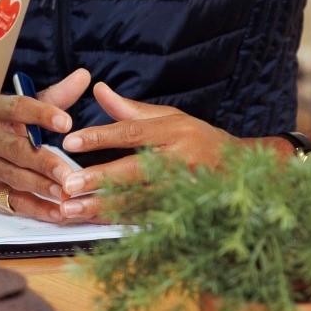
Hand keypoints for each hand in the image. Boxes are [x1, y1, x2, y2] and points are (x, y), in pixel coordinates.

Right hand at [0, 68, 87, 223]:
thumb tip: (84, 77)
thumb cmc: (1, 126)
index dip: (42, 115)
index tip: (66, 122)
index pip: (19, 109)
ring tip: (65, 193)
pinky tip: (57, 212)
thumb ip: (54, 97)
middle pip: (17, 149)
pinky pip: (13, 200)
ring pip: (15, 176)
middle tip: (69, 172)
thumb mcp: (21, 110)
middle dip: (44, 162)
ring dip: (41, 186)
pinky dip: (36, 208)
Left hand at [55, 81, 236, 215]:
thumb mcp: (169, 117)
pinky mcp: (186, 211)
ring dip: (104, 206)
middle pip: (136, 170)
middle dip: (100, 179)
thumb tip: (97, 89)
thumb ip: (129, 109)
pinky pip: (148, 217)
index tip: (70, 142)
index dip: (100, 137)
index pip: (132, 133)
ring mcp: (185, 189)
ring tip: (71, 209)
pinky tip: (95, 221)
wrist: (242, 169)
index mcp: (174, 132)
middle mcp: (180, 160)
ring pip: (139, 199)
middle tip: (69, 185)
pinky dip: (120, 221)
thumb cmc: (198, 139)